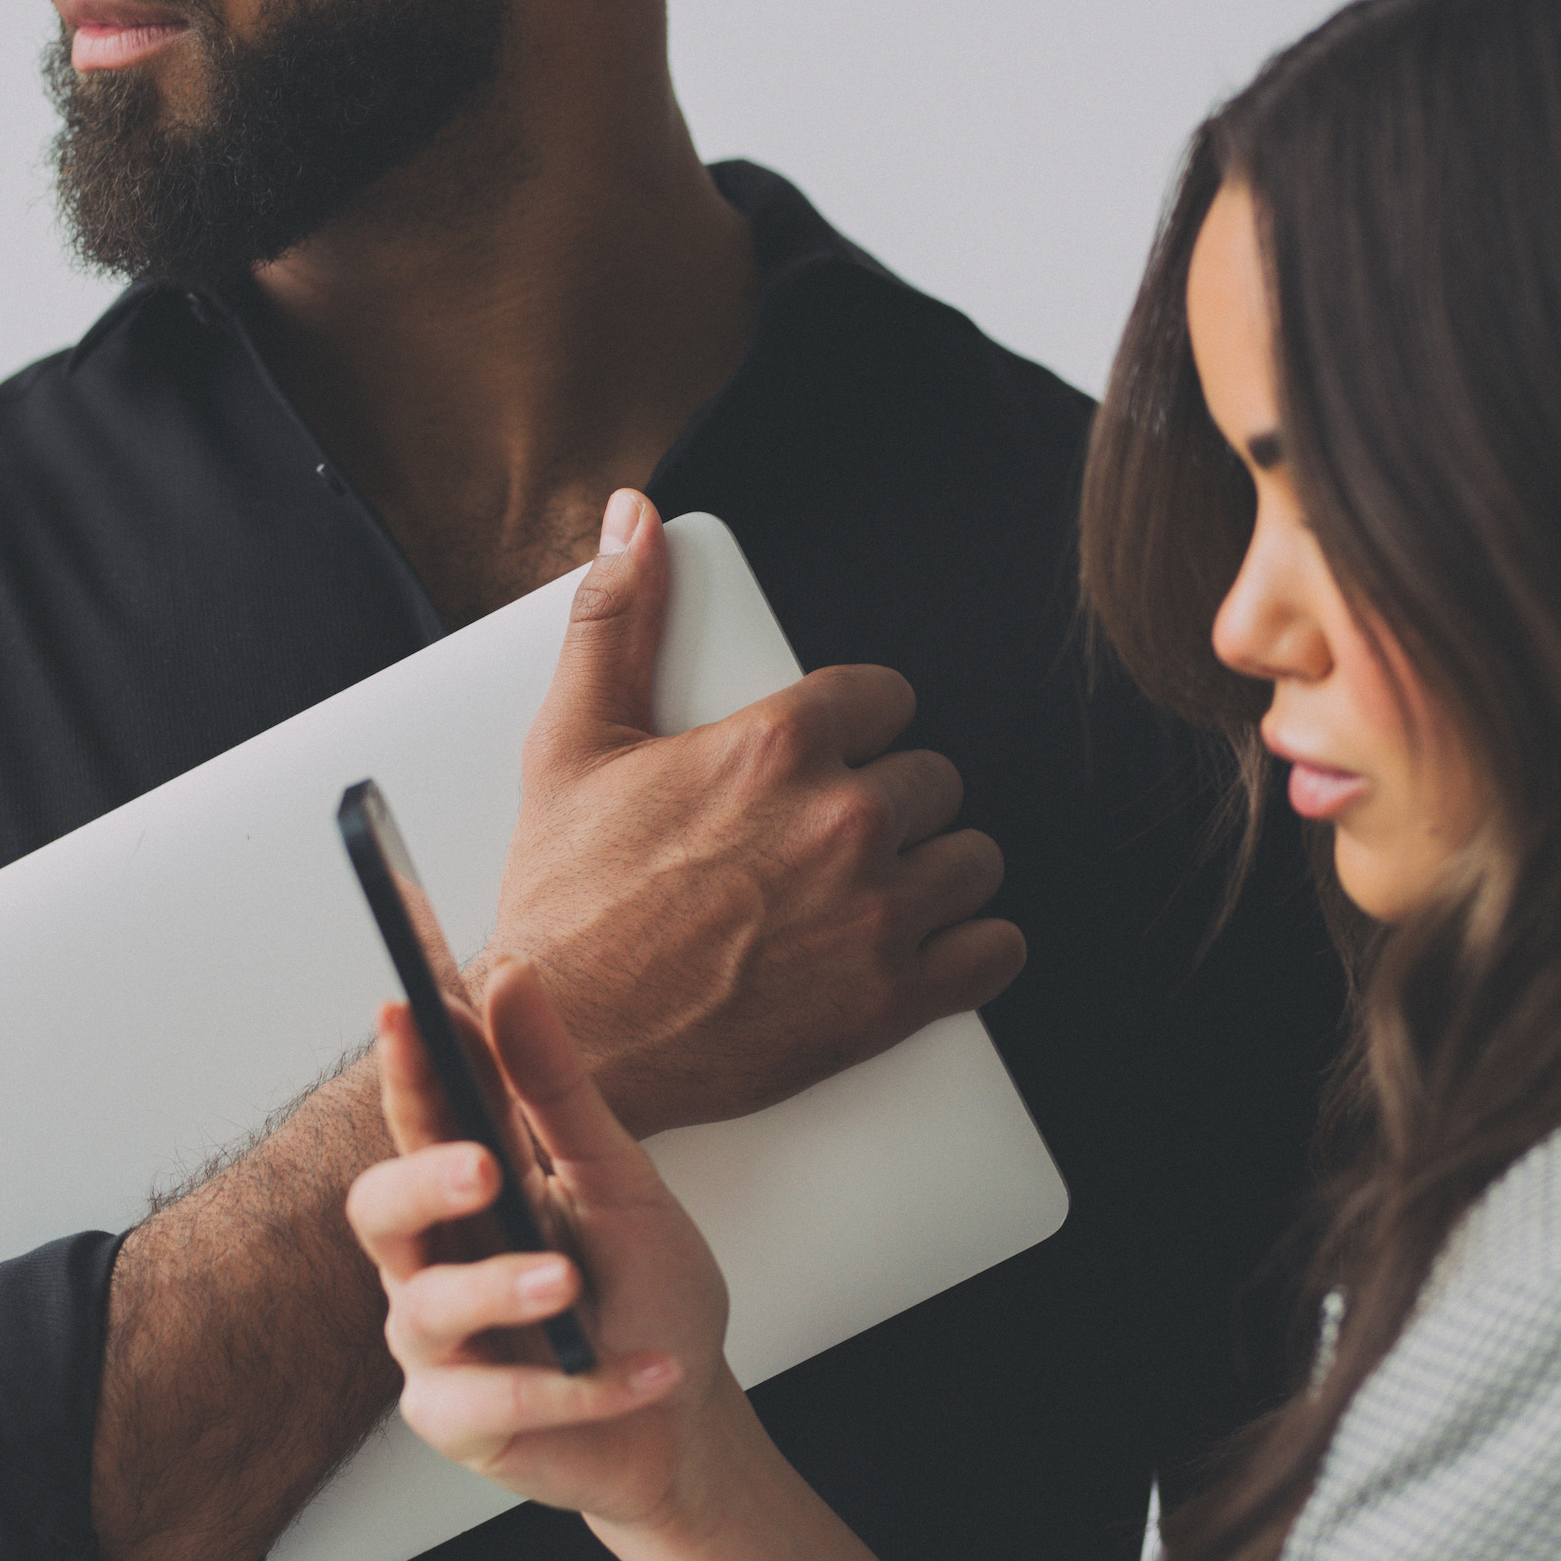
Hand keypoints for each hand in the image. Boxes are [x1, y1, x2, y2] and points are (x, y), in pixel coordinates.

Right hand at [346, 957, 746, 1529]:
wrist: (686, 1419)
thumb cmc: (646, 1293)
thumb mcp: (621, 1181)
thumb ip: (559, 1089)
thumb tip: (510, 974)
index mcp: (474, 1188)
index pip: (425, 1114)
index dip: (409, 1064)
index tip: (408, 1007)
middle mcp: (437, 1259)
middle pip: (378, 1210)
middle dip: (421, 1181)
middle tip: (482, 1165)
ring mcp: (439, 1343)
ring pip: (425, 1308)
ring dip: (500, 1290)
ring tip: (568, 1282)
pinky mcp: (457, 1420)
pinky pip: (491, 1403)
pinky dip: (579, 1390)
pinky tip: (648, 1376)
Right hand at [486, 491, 1026, 1136]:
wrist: (565, 1042)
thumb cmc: (565, 901)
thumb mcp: (573, 741)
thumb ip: (615, 618)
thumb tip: (634, 519)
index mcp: (777, 744)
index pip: (887, 697)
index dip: (863, 725)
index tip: (840, 754)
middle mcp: (842, 819)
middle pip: (934, 779)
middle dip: (895, 801)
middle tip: (840, 835)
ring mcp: (875, 912)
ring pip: (974, 860)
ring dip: (939, 871)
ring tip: (883, 888)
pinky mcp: (891, 1000)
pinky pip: (995, 952)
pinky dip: (975, 950)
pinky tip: (935, 946)